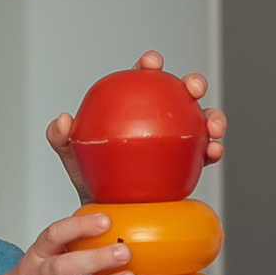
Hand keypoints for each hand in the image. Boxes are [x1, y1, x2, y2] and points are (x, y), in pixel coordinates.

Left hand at [45, 50, 227, 200]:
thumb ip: (61, 137)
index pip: (143, 79)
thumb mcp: (73, 156)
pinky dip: (214, 149)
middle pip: (181, 93)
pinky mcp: (191, 162)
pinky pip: (206, 152)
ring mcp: (178, 139)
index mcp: (134, 106)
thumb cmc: (93, 177)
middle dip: (193, 82)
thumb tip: (63, 120)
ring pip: (203, 119)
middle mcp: (161, 119)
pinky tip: (213, 151)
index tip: (151, 63)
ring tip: (213, 126)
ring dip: (213, 116)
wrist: (110, 211)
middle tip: (192, 86)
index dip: (150, 65)